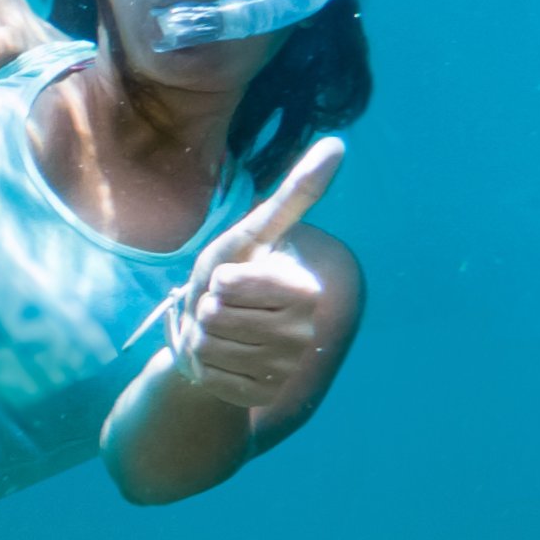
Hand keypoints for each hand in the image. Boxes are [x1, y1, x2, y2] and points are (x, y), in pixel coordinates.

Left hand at [166, 137, 343, 409]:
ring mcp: (284, 369)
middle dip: (206, 308)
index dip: (218, 279)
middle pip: (217, 316)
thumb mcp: (251, 235)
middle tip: (221, 310)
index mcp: (306, 292)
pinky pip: (211, 378)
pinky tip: (221, 361)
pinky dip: (204, 368)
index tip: (231, 282)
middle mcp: (304, 334)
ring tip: (219, 334)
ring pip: (210, 347)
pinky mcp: (261, 397)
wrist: (214, 335)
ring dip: (202, 338)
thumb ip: (294, 196)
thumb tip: (338, 143)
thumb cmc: (230, 278)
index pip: (232, 284)